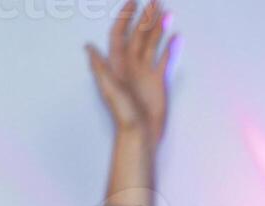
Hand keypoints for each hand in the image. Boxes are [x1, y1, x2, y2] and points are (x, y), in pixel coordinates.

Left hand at [87, 1, 174, 142]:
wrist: (140, 132)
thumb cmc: (123, 113)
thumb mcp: (109, 89)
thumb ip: (100, 67)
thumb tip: (89, 46)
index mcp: (117, 63)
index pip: (120, 34)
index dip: (125, 18)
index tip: (133, 3)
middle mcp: (131, 64)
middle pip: (139, 35)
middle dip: (146, 17)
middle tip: (154, 2)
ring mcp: (146, 71)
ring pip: (153, 44)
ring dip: (159, 28)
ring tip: (166, 13)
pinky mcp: (159, 80)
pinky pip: (165, 60)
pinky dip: (171, 48)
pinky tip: (176, 37)